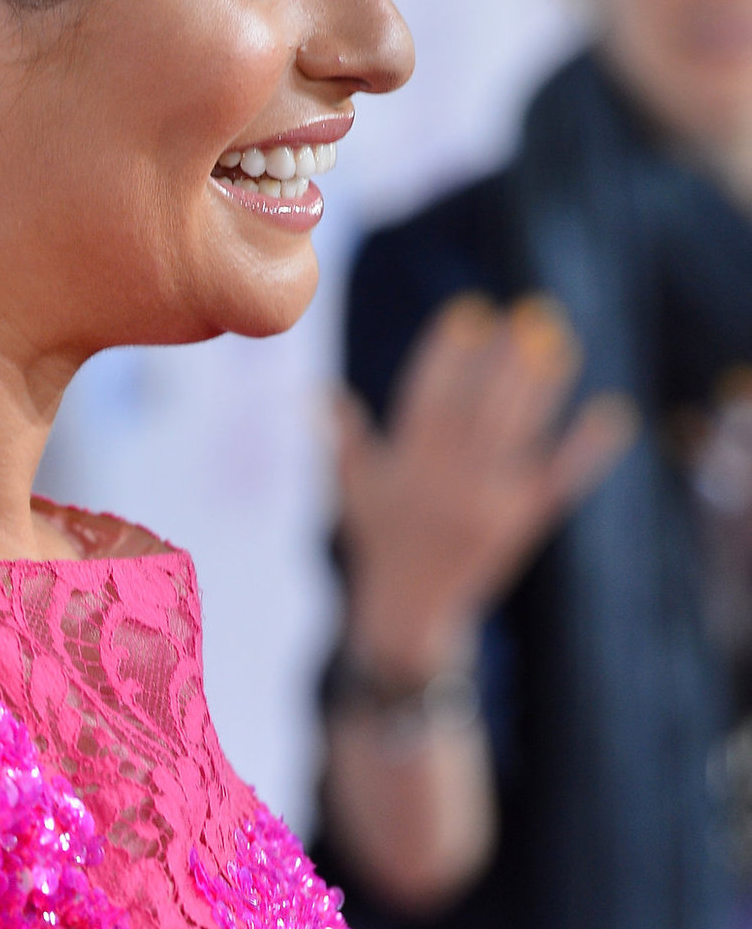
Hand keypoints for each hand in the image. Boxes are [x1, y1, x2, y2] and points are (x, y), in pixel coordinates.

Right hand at [336, 293, 635, 679]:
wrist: (410, 616)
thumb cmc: (379, 543)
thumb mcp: (354, 490)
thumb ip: (344, 439)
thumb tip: (318, 393)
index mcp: (406, 467)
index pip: (428, 397)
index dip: (447, 353)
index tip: (468, 313)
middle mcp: (447, 483)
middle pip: (480, 409)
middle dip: (502, 361)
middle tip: (526, 316)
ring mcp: (489, 504)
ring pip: (518, 434)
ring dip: (541, 387)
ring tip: (557, 342)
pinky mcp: (523, 524)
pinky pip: (559, 480)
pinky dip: (587, 448)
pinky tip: (611, 413)